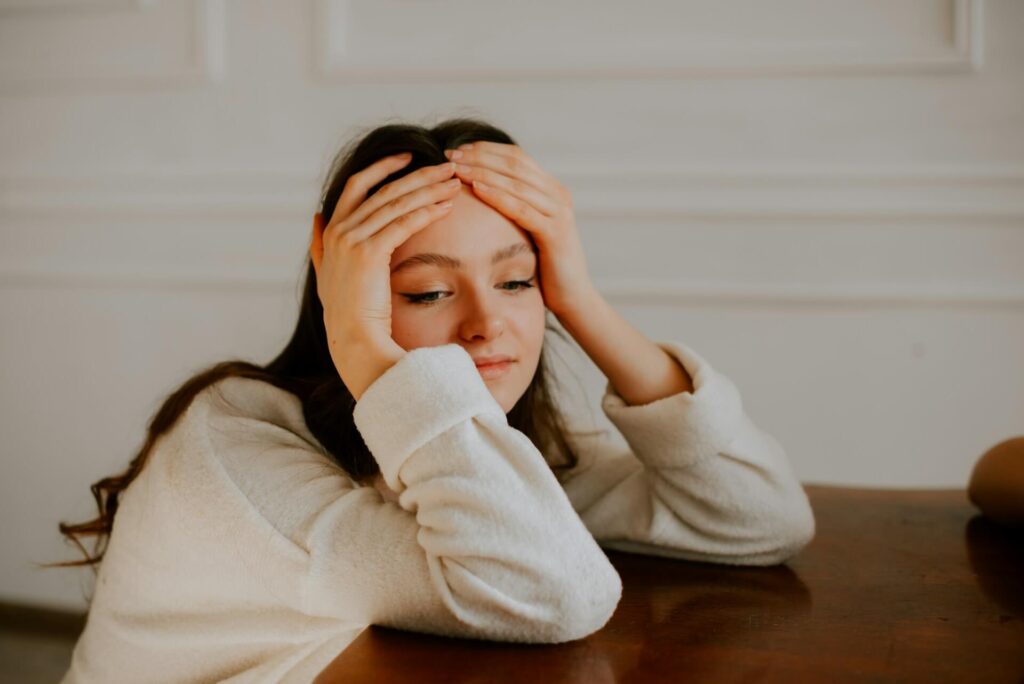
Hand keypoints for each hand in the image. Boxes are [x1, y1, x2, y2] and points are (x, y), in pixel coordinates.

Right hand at [309, 153, 461, 398]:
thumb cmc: (348, 315)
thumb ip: (320, 245)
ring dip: (429, 189)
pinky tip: (447, 206)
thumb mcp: (327, 275)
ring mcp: (351, 241)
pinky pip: (403, 223)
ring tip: (455, 182)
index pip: (358, 185)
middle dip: (418, 175)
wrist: (353, 342)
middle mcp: (338, 230)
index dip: (383, 167)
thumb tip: (316, 217)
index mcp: (331, 231)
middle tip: (447, 166)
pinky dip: (427, 212)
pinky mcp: (368, 254)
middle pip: (384, 190)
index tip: (409, 157)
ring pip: (396, 202)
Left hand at [445, 142, 596, 319]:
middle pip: (515, 163)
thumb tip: (480, 192)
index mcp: (551, 188)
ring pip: (516, 182)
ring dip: (483, 172)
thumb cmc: (544, 265)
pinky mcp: (555, 232)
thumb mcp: (528, 229)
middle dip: (480, 156)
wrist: (572, 296)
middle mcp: (558, 194)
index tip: (457, 149)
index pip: (516, 156)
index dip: (486, 149)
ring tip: (456, 168)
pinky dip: (498, 196)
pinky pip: (521, 209)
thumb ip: (514, 208)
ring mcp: (559, 211)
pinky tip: (476, 189)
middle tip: (450, 154)